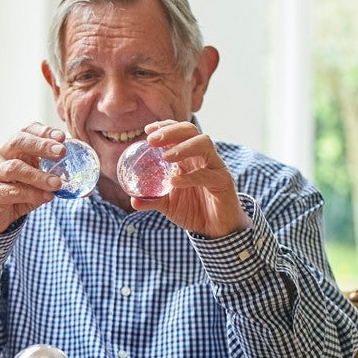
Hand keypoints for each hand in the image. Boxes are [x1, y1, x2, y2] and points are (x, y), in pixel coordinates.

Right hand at [0, 122, 65, 235]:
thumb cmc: (18, 192)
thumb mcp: (38, 183)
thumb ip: (58, 180)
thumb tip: (89, 190)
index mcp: (14, 148)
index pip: (27, 131)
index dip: (44, 131)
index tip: (62, 137)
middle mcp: (1, 156)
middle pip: (18, 142)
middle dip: (41, 145)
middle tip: (61, 152)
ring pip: (15, 168)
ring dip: (38, 175)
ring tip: (57, 183)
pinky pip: (11, 191)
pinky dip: (31, 194)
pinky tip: (46, 197)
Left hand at [130, 120, 251, 237]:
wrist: (215, 230)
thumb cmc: (193, 211)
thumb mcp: (167, 205)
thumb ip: (152, 200)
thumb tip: (133, 200)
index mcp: (188, 157)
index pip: (178, 132)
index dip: (164, 126)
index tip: (147, 130)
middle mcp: (202, 157)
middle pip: (190, 131)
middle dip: (171, 131)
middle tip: (152, 140)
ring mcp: (215, 167)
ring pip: (204, 143)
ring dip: (183, 147)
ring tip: (165, 156)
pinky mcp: (224, 181)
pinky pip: (208, 174)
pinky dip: (191, 176)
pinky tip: (175, 182)